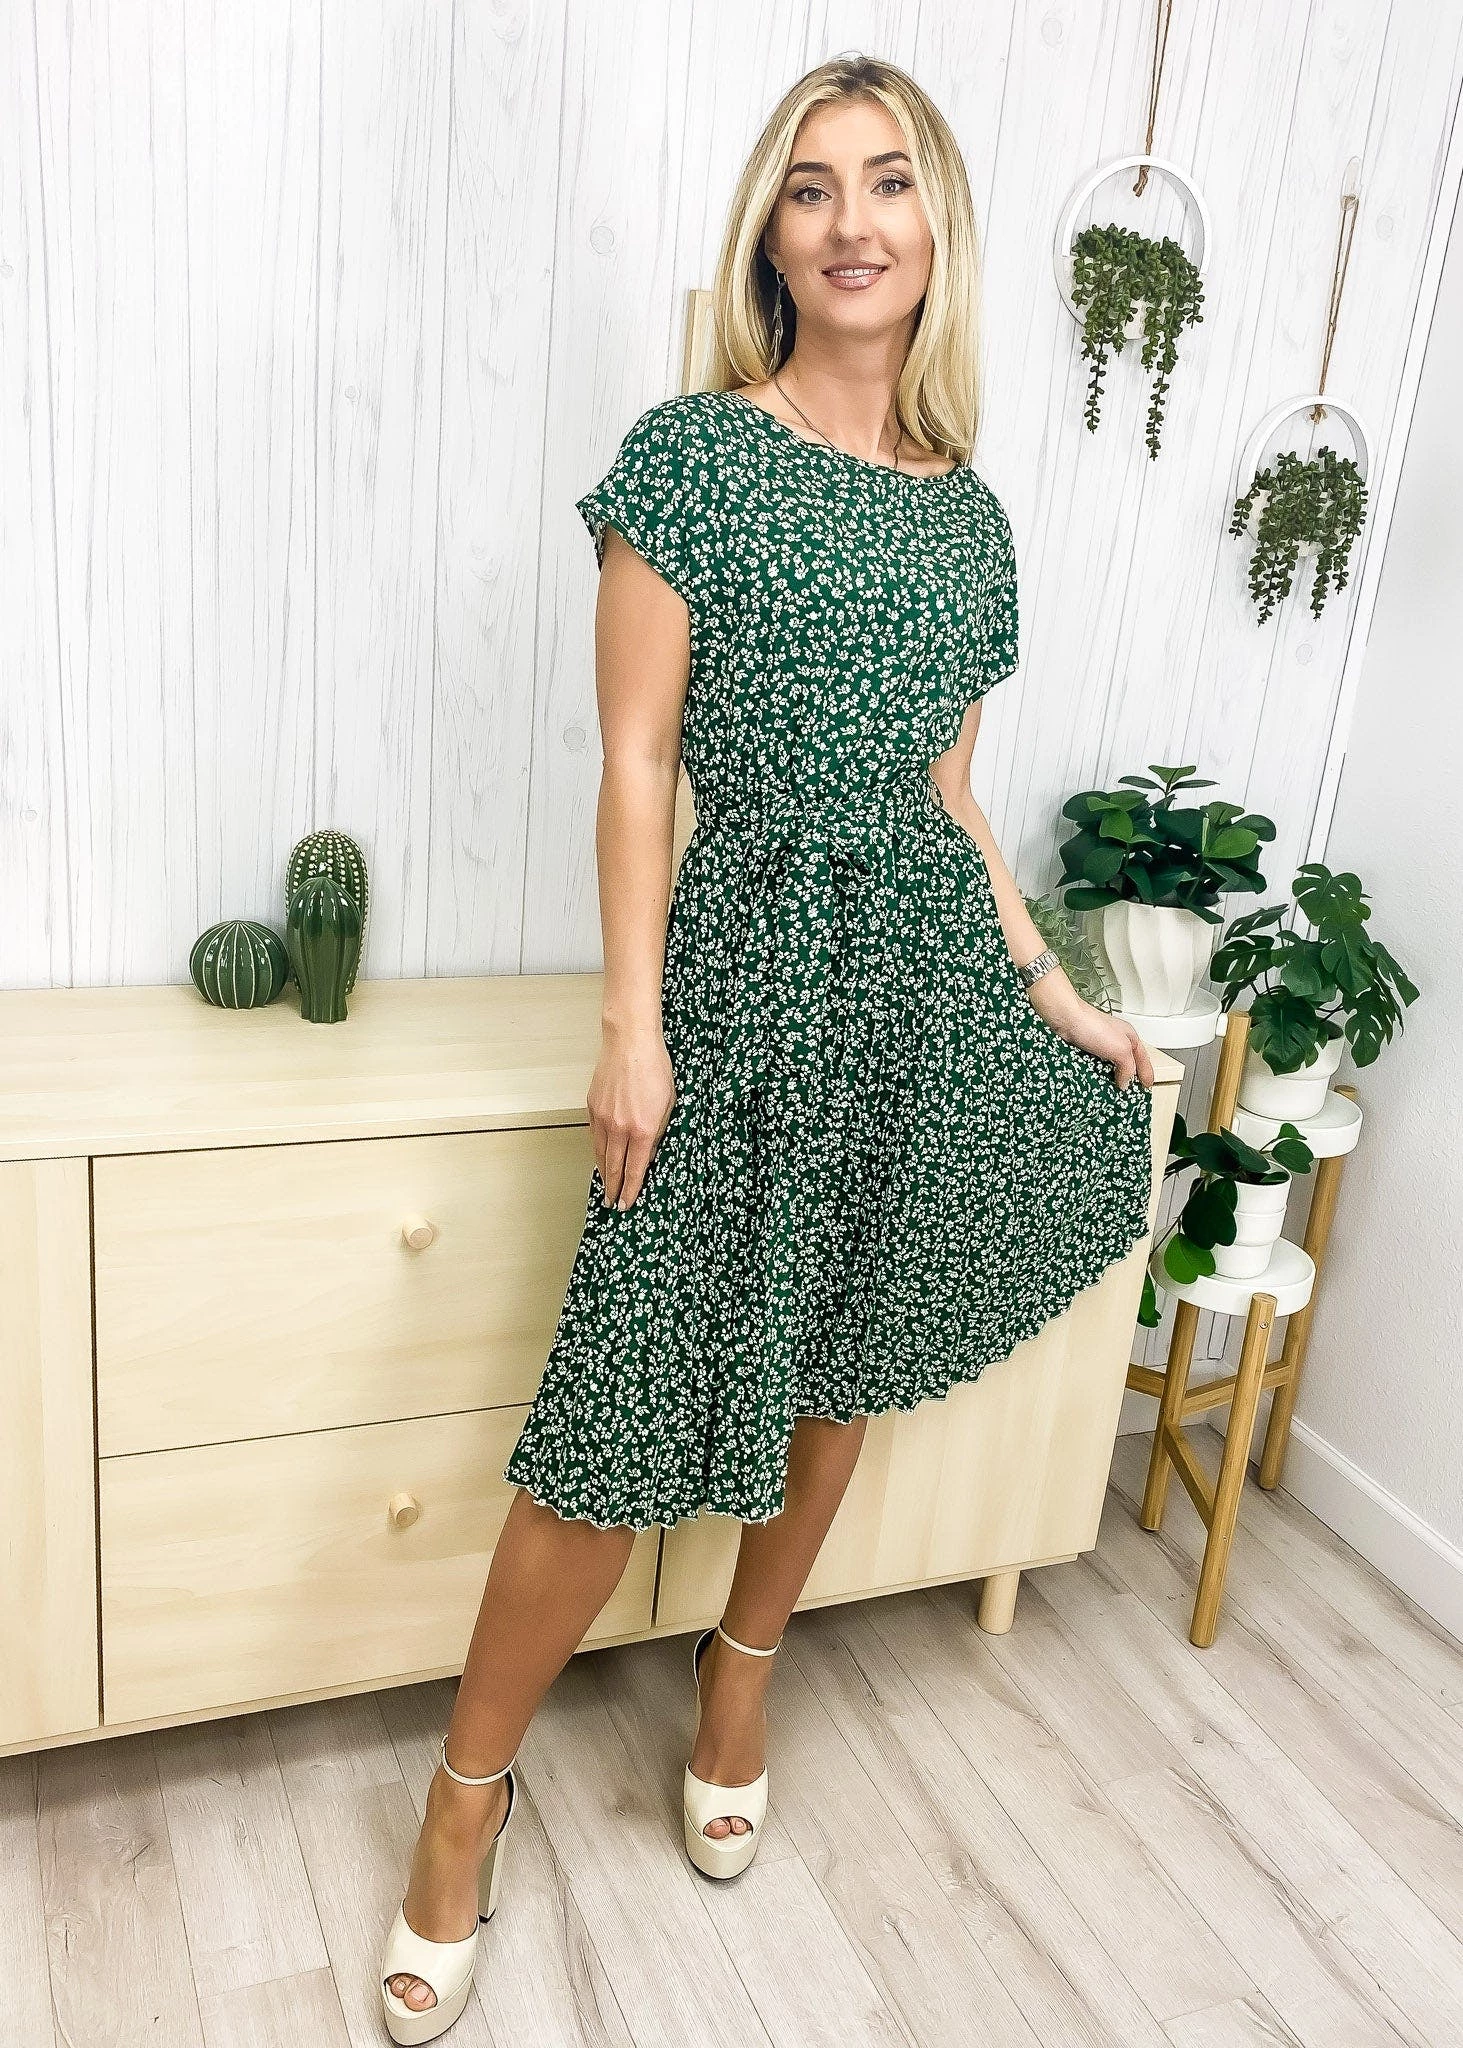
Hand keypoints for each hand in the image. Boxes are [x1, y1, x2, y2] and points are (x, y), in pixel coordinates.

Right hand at [587, 1019, 676, 1209]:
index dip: (631, 1191)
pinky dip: (597, 1152)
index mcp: (643, 1129)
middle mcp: (620, 1128)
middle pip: (614, 1168)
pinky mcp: (592, 1108)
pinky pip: (594, 1137)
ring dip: (604, 1174)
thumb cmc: (654, 1068)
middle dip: (614, 1189)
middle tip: (613, 1204)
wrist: (630, 1043)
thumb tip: (649, 1152)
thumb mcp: (669, 1104)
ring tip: (607, 1187)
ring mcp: (603, 1118)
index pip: (635, 1170)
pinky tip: (601, 1158)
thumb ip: (659, 1132)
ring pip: (601, 1155)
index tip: (627, 1204)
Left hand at [1029, 982, 1154, 1091]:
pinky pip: (1094, 1067)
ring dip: (1110, 1078)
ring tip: (1112, 1092)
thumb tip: (1125, 1083)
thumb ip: (1128, 1068)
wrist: (1064, 1020)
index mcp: (1129, 1037)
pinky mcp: (1084, 1051)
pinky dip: (1095, 1075)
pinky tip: (1095, 1083)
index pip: (1142, 1059)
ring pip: (1109, 1067)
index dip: (1146, 1072)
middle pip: (1126, 1063)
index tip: (1147, 1086)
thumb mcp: (1121, 1049)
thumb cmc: (1092, 1025)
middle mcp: (1115, 1040)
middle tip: (1130, 1093)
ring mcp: (1099, 1046)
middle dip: (1128, 1077)